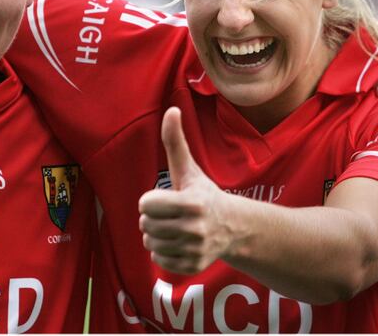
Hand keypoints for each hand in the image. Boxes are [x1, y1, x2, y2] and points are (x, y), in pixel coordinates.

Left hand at [138, 107, 236, 274]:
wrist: (232, 228)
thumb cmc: (203, 193)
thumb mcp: (188, 169)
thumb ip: (176, 141)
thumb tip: (171, 109)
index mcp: (192, 204)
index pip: (145, 205)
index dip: (151, 200)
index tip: (166, 198)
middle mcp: (195, 230)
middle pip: (145, 225)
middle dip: (153, 218)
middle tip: (171, 213)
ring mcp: (194, 251)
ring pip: (149, 243)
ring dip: (156, 235)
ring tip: (174, 227)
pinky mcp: (192, 267)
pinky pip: (158, 259)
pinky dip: (163, 251)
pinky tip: (178, 242)